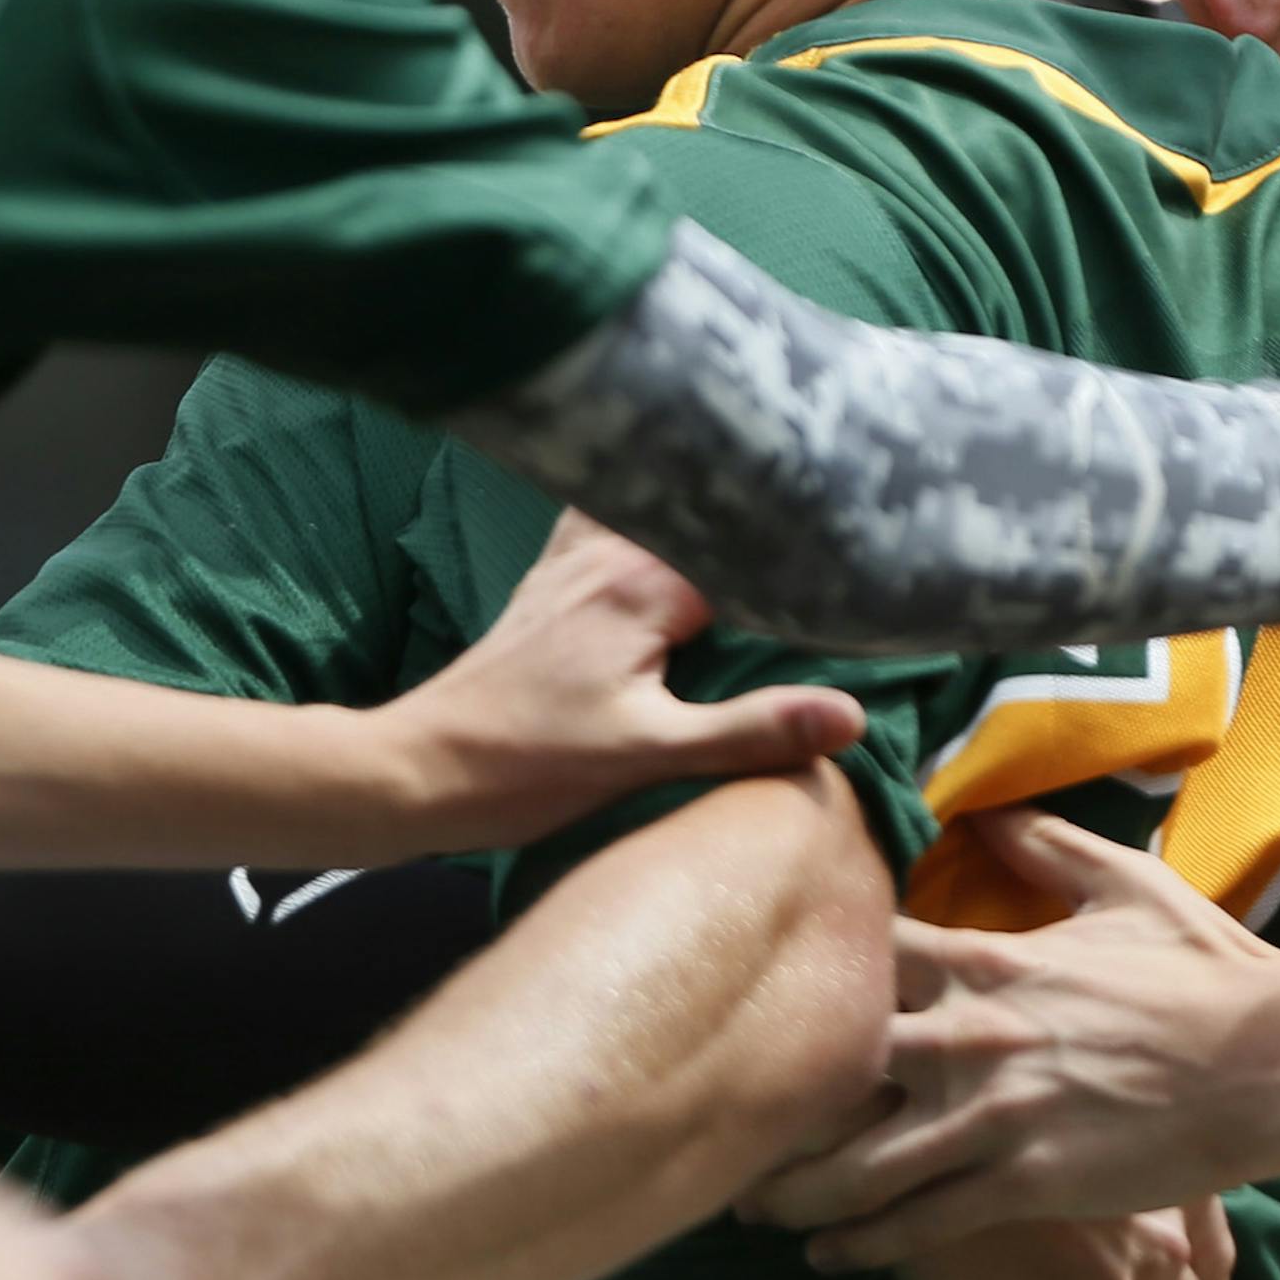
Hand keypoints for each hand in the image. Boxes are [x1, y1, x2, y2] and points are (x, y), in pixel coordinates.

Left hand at [373, 511, 865, 849]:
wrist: (421, 768)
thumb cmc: (530, 767)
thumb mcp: (649, 757)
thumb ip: (750, 729)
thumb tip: (851, 714)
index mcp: (645, 584)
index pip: (747, 542)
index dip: (802, 547)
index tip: (858, 547)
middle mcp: (609, 554)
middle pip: (704, 517)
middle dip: (760, 518)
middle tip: (832, 520)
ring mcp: (573, 565)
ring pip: (655, 514)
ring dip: (703, 513)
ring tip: (766, 511)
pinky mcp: (548, 585)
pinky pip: (605, 524)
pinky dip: (642, 516)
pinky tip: (665, 525)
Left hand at [755, 811, 1279, 1265]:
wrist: (1272, 1065)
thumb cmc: (1202, 970)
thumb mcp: (1125, 884)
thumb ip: (1049, 847)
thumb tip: (995, 813)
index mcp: (989, 962)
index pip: (864, 959)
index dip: (807, 973)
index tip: (760, 987)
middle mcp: (973, 1037)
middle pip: (839, 1065)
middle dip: (774, 1092)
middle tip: (716, 1112)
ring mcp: (995, 1115)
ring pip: (864, 1163)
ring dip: (800, 1189)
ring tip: (746, 1206)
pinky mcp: (1026, 1184)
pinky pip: (925, 1223)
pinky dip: (869, 1244)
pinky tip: (829, 1258)